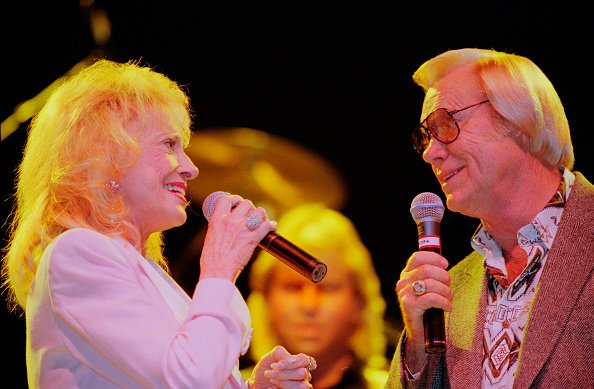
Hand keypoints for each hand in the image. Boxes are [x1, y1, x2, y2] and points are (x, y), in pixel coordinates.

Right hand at [199, 193, 276, 281]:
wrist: (217, 272)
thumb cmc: (212, 260)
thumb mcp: (210, 237)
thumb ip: (219, 228)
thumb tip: (225, 227)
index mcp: (217, 219)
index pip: (226, 199)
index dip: (235, 199)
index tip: (238, 204)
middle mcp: (230, 220)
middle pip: (246, 203)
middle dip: (251, 209)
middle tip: (252, 217)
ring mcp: (242, 228)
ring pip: (259, 211)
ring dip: (262, 216)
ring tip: (262, 222)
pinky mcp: (252, 238)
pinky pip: (267, 225)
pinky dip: (272, 225)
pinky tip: (272, 228)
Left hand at [249, 345, 312, 388]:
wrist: (257, 382)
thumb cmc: (266, 368)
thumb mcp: (271, 356)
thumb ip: (282, 353)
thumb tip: (292, 361)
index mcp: (299, 362)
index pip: (304, 360)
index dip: (291, 363)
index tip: (273, 366)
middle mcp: (303, 375)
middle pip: (302, 373)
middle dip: (282, 373)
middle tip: (268, 374)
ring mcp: (301, 386)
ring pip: (302, 386)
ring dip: (283, 383)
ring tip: (271, 380)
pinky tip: (271, 388)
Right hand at [395, 251, 450, 368]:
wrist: (419, 334)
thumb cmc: (427, 309)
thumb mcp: (426, 288)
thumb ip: (431, 276)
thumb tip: (443, 265)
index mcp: (406, 274)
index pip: (417, 257)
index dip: (434, 258)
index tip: (445, 265)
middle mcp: (403, 282)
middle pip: (427, 269)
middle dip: (444, 277)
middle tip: (448, 287)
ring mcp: (405, 294)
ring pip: (431, 283)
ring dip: (446, 291)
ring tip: (448, 299)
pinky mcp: (409, 306)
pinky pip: (432, 298)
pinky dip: (444, 302)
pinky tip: (447, 307)